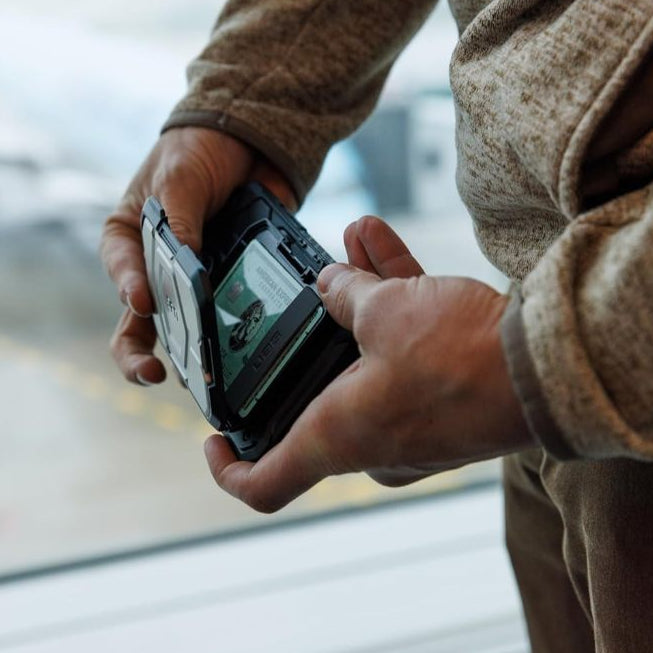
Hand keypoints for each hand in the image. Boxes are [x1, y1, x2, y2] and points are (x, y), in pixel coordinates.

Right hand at [100, 127, 294, 384]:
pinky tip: (239, 352)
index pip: (121, 267)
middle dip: (142, 351)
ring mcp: (194, 280)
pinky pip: (227, 313)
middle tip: (152, 374)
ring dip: (190, 353)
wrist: (251, 145)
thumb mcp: (181, 177)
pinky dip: (231, 335)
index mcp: (130, 237)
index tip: (144, 301)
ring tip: (203, 375)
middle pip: (142, 318)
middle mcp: (157, 266)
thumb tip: (185, 262)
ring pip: (184, 327)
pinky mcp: (229, 283)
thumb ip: (180, 220)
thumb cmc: (199, 152)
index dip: (129, 288)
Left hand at [204, 216, 534, 511]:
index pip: (265, 484)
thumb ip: (347, 295)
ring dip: (358, 304)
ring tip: (350, 245)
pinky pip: (403, 355)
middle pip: (318, 395)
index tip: (215, 438)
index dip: (229, 467)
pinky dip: (393, 309)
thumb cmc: (459, 360)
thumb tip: (331, 283)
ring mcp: (409, 424)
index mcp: (338, 438)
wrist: (548, 370)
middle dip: (311, 337)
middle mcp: (371, 442)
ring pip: (365, 360)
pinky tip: (380, 245)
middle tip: (304, 295)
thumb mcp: (386, 311)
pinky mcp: (442, 401)